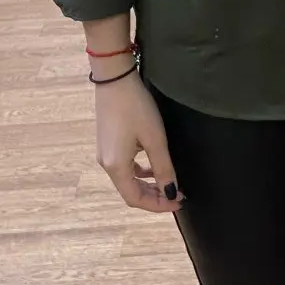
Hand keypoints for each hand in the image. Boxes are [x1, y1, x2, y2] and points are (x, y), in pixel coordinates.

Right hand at [93, 71, 183, 214]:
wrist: (114, 78)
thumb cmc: (135, 107)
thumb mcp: (155, 139)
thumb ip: (163, 169)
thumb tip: (171, 192)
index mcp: (116, 166)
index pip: (135, 199)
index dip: (158, 205)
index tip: (179, 201)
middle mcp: (107, 163)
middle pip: (130, 192)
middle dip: (154, 197)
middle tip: (178, 194)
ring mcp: (105, 153)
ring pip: (127, 180)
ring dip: (148, 185)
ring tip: (169, 182)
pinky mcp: (107, 143)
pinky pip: (124, 167)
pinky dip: (140, 172)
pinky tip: (153, 166)